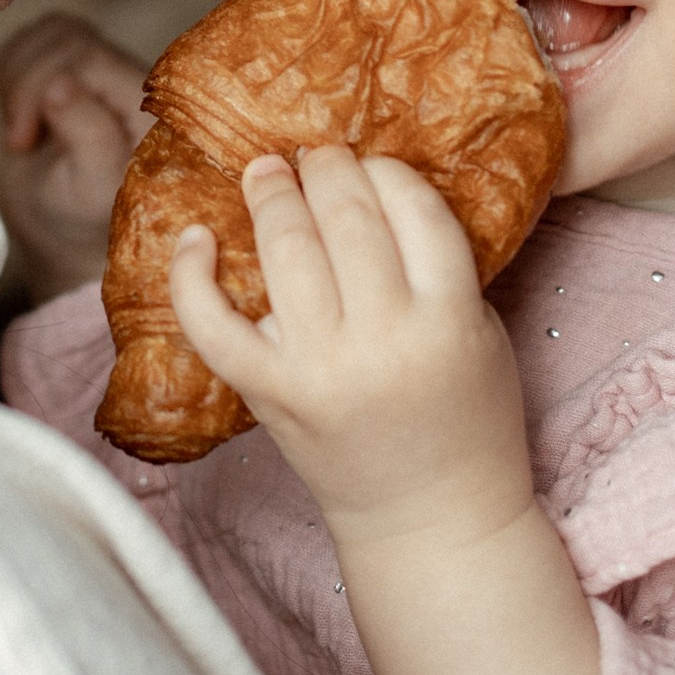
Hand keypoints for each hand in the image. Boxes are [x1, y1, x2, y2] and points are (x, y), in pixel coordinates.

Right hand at [0, 14, 148, 301]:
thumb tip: (61, 82)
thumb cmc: (87, 221)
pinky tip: (20, 116)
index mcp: (147, 107)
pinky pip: (38, 40)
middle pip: (65, 36)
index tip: (20, 142)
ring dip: (19, 76)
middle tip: (18, 142)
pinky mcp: (75, 68)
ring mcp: (104, 70)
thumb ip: (86, 134)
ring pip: (50, 31)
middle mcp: (133, 79)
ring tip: (21, 129)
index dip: (41, 88)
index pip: (87, 57)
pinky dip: (15, 71)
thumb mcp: (89, 188)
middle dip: (25, 85)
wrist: (69, 235)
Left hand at [166, 144, 536, 559]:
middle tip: (316, 155)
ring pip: (285, 250)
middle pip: (346, 217)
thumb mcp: (481, 333)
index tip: (371, 163)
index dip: (387, 172)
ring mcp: (318, 367)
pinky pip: (213, 325)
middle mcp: (382, 338)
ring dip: (270, 195)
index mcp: (448, 319)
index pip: (414, 208)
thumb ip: (441, 266)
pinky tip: (195, 237)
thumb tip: (374, 189)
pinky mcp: (269, 395)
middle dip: (326, 169)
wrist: (430, 519)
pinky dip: (192, 276)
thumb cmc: (467, 420)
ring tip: (266, 173)